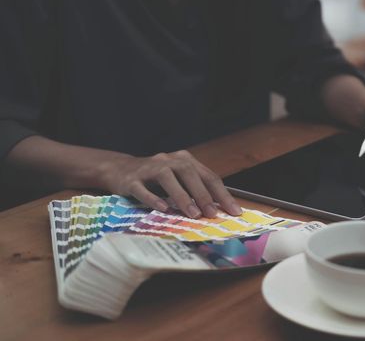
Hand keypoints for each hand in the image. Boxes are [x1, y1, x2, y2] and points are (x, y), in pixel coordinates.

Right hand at [99, 150, 241, 217]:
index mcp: (185, 160)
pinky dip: (154, 198)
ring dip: (182, 197)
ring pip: (168, 179)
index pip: (209, 177)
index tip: (234, 211)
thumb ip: (196, 190)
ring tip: (193, 214)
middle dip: (203, 195)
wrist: (120, 169)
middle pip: (189, 174)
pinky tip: (164, 209)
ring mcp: (149, 168)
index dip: (222, 194)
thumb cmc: (156, 179)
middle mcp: (169, 160)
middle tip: (213, 214)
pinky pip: (143, 189)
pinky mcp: (131, 180)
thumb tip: (218, 210)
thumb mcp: (179, 180)